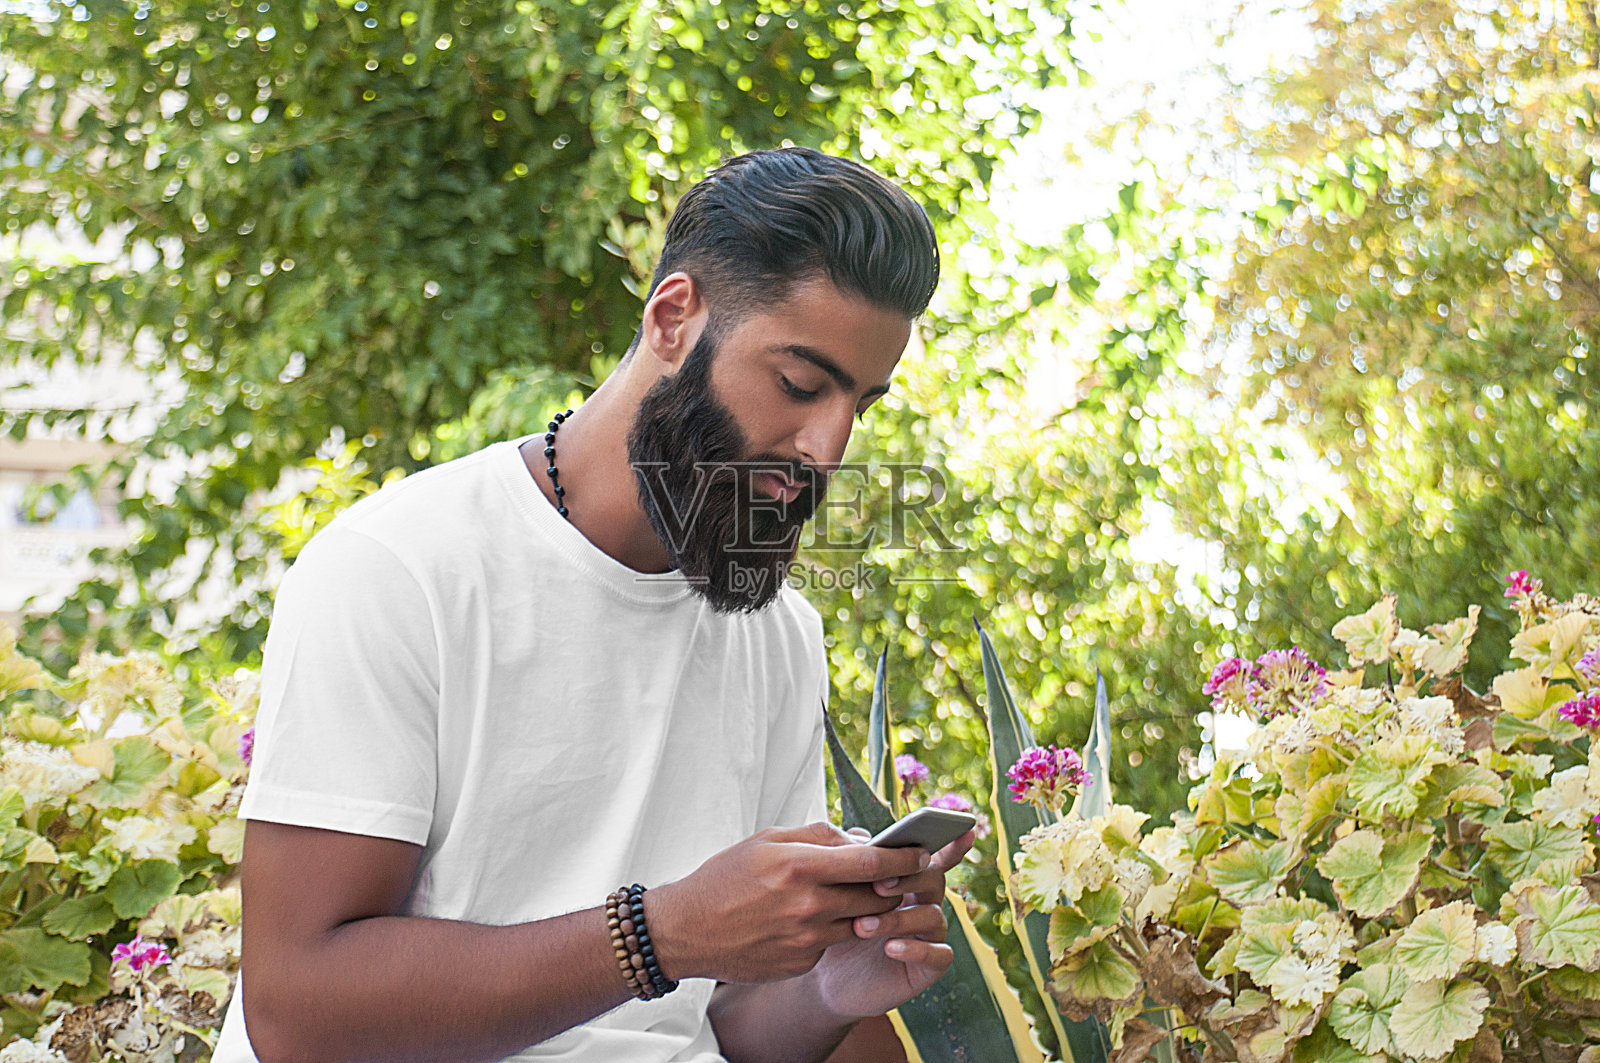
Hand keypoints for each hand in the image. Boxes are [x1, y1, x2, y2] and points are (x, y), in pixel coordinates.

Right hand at [647, 822, 930, 984]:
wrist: (686, 931)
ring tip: (859, 895)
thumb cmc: (725, 877)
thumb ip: (818, 835)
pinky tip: (816, 919)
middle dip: (894, 885)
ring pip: (862, 923)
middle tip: (901, 875)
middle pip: (876, 896)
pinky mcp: (802, 963)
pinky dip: (836, 929)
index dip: (904, 858)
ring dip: (868, 910)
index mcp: (800, 866)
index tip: (921, 852)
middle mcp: (808, 905)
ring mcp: (806, 939)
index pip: (872, 862)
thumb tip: (861, 839)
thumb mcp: (767, 840)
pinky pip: (835, 942)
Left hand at [805, 826, 976, 1019]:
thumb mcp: (837, 891)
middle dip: (908, 878)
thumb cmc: (833, 926)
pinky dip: (916, 949)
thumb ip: (852, 862)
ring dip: (899, 917)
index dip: (951, 843)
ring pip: (933, 915)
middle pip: (933, 878)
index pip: (932, 856)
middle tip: (877, 886)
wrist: (824, 977)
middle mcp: (924, 903)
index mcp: (907, 879)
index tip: (963, 830)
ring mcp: (929, 935)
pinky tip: (890, 948)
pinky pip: (939, 955)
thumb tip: (862, 838)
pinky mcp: (928, 967)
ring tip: (863, 925)